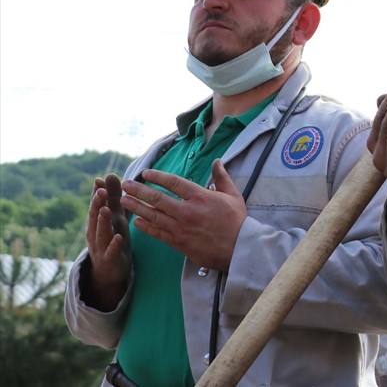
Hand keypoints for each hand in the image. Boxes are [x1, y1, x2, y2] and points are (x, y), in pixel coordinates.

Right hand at [83, 174, 130, 310]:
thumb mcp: (115, 217)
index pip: (95, 205)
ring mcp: (101, 247)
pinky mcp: (110, 259)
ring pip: (100, 233)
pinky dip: (114, 244)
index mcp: (96, 222)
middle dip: (96, 204)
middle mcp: (95, 233)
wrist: (110, 271)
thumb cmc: (113, 238)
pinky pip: (111, 251)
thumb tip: (108, 174)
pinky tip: (118, 237)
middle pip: (94, 217)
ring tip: (105, 210)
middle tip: (101, 191)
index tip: (99, 180)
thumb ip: (112, 197)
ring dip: (102, 222)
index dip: (96, 193)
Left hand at [120, 159, 246, 270]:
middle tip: (125, 184)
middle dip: (139, 190)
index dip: (158, 176)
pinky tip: (136, 222)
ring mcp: (181, 227)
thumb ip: (221, 177)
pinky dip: (145, 227)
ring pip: (153, 215)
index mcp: (200, 196)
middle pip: (157, 198)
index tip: (146, 173)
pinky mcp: (179, 242)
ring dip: (137, 207)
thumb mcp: (233, 195)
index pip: (174, 182)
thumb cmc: (237, 221)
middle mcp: (187, 211)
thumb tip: (217, 161)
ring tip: (123, 200)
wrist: (238, 248)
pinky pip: (157, 233)